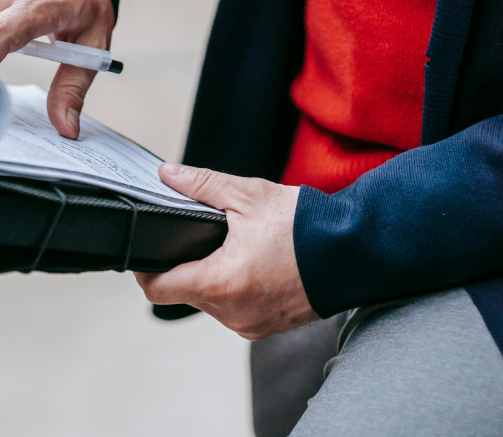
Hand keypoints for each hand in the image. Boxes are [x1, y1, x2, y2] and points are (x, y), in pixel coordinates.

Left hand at [135, 163, 318, 340]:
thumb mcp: (248, 196)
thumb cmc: (306, 227)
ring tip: (234, 249)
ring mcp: (249, 324)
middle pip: (184, 292)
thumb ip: (200, 185)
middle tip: (202, 237)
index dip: (146, 267)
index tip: (150, 249)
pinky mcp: (266, 328)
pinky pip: (234, 311)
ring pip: (210, 302)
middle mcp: (232, 313)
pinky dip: (235, 289)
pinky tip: (251, 266)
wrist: (356, 252)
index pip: (158, 288)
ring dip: (213, 277)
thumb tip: (167, 175)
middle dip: (188, 264)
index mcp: (221, 283)